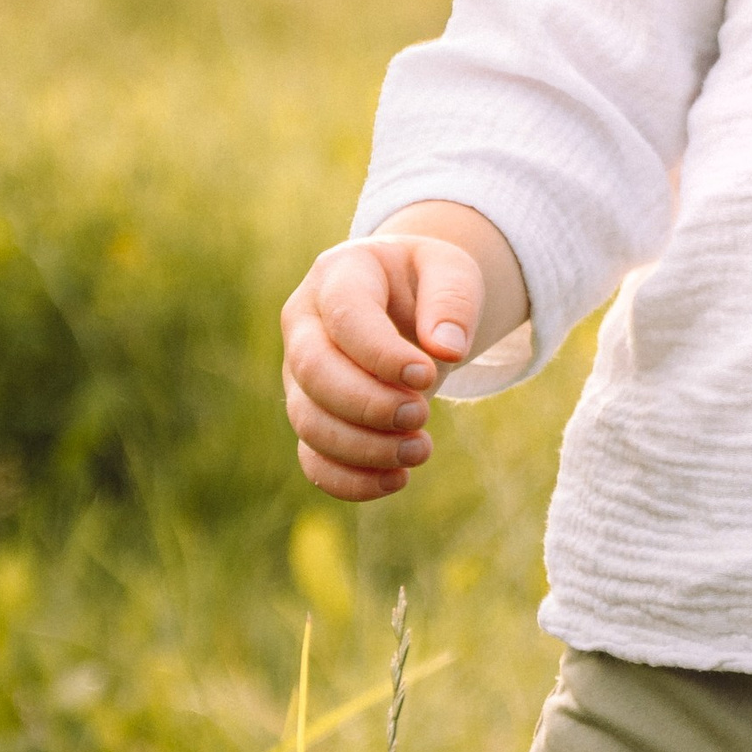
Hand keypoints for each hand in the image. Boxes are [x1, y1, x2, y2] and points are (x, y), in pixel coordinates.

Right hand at [280, 224, 492, 503]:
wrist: (407, 300)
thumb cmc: (426, 282)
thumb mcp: (450, 271)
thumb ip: (453, 301)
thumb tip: (448, 349)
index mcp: (338, 276)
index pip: (346, 317)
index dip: (381, 354)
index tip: (427, 376)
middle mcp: (305, 324)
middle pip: (314, 371)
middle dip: (368, 404)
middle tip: (421, 415)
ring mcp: (299, 374)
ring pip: (309, 421)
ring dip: (364, 447)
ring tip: (419, 450)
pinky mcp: (311, 414)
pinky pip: (312, 458)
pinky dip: (348, 480)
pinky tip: (395, 480)